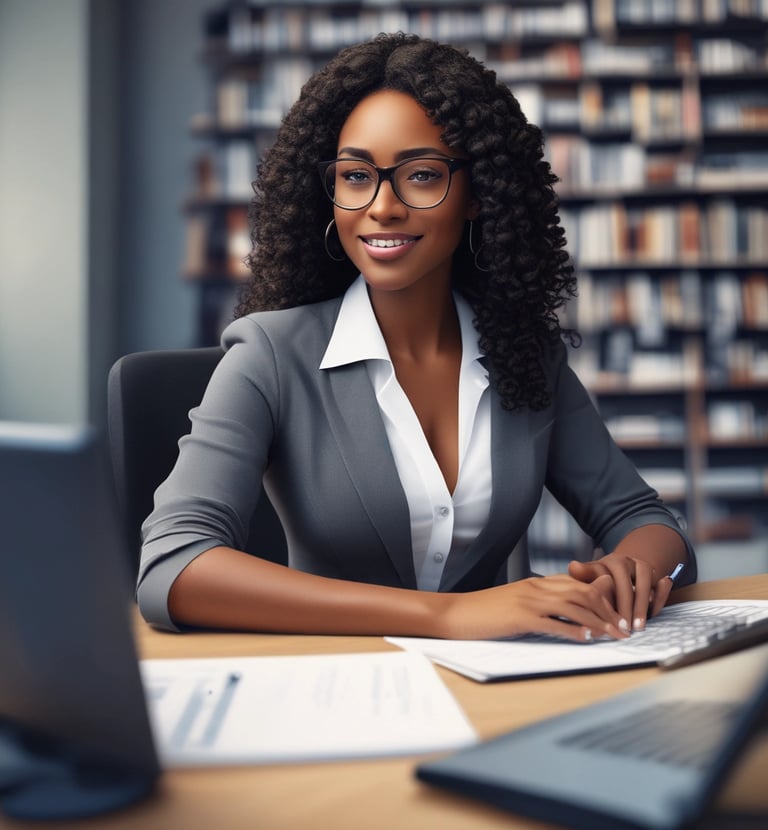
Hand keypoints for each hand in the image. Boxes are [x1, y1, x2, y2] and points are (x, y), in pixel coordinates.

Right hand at [439, 573, 628, 641]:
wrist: (455, 613)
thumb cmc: (483, 612)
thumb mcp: (515, 603)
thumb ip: (539, 605)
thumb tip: (563, 617)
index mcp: (536, 583)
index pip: (577, 583)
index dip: (602, 597)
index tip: (618, 613)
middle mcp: (536, 588)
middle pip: (582, 592)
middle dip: (608, 609)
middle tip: (624, 627)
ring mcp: (528, 601)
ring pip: (573, 606)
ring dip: (598, 621)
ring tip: (614, 635)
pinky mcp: (519, 617)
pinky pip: (553, 623)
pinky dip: (573, 631)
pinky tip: (587, 640)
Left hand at [568, 555, 674, 631]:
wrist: (620, 572)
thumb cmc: (599, 581)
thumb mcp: (589, 579)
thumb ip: (582, 576)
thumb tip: (573, 566)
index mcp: (607, 562)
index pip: (608, 581)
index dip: (608, 602)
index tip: (607, 620)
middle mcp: (625, 561)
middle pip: (626, 585)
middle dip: (626, 608)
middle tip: (625, 628)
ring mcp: (641, 566)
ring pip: (645, 583)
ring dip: (642, 606)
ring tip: (639, 626)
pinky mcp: (655, 574)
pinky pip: (659, 585)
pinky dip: (660, 596)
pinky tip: (655, 612)